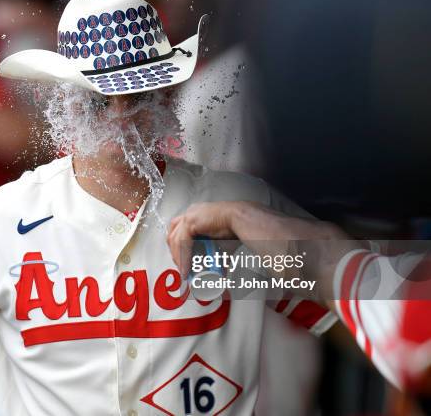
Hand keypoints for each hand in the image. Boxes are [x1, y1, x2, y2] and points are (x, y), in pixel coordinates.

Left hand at [167, 201, 359, 284]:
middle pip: (189, 217)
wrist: (322, 260)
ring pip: (188, 220)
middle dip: (177, 244)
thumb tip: (221, 289)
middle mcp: (238, 213)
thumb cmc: (303, 269)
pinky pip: (194, 227)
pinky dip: (185, 249)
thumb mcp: (262, 274)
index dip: (188, 247)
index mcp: (245, 224)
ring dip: (179, 247)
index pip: (202, 226)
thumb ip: (242, 274)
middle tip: (182, 271)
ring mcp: (236, 210)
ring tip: (184, 272)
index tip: (188, 273)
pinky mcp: (235, 214)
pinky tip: (189, 268)